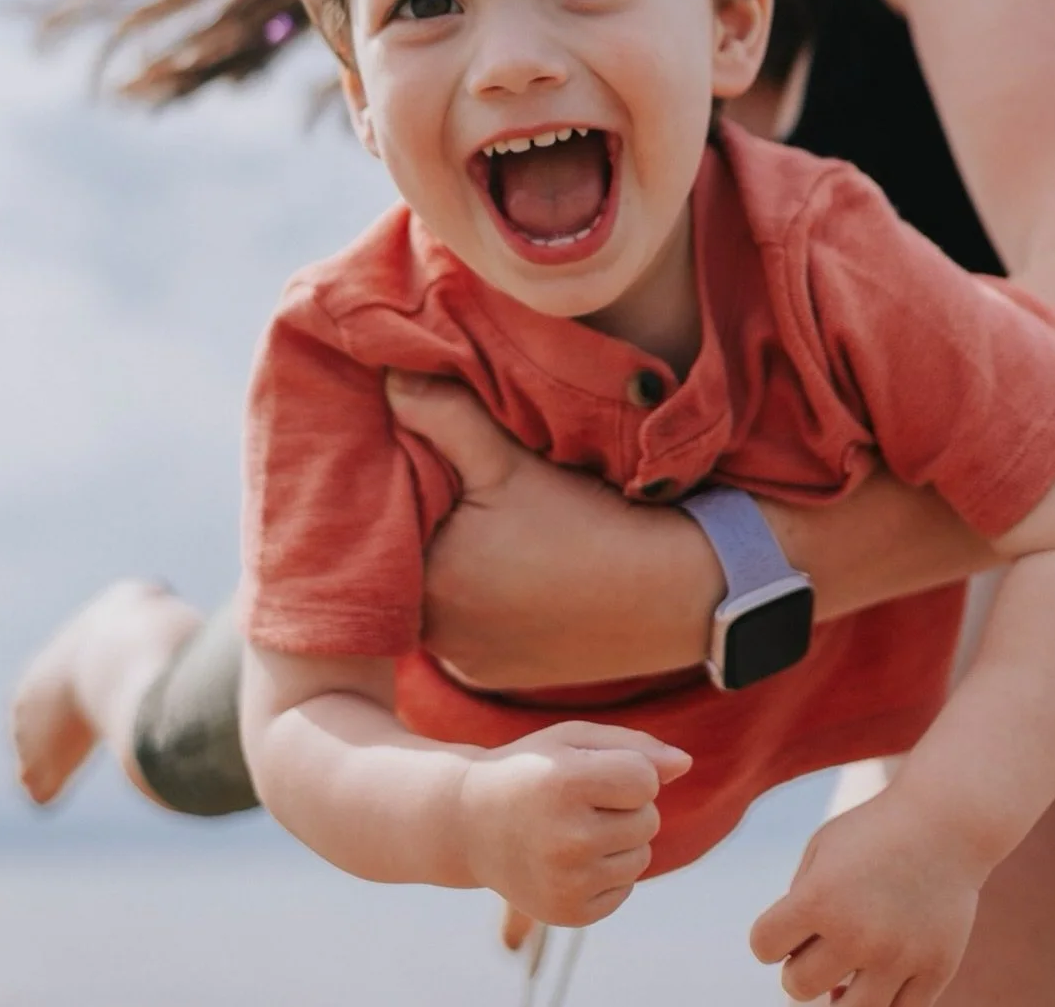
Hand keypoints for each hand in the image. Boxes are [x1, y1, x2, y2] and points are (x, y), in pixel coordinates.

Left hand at [386, 371, 718, 688]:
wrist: (673, 594)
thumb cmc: (588, 523)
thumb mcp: (510, 459)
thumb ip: (442, 415)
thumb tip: (388, 380)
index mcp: (427, 582)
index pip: (381, 527)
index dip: (391, 489)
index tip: (409, 458)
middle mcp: (436, 635)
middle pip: (404, 565)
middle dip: (416, 526)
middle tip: (439, 483)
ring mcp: (467, 660)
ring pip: (433, 599)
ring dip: (442, 565)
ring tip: (474, 525)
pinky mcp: (496, 674)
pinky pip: (464, 630)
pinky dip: (472, 599)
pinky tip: (500, 566)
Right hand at [458, 722, 690, 926]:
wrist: (469, 823)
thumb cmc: (531, 770)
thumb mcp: (572, 740)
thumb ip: (634, 745)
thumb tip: (686, 764)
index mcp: (564, 784)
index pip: (645, 780)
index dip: (628, 772)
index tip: (591, 771)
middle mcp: (566, 837)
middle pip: (649, 819)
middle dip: (624, 806)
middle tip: (577, 802)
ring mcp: (567, 881)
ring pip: (642, 856)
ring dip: (620, 839)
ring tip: (573, 828)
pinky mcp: (569, 913)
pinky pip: (625, 888)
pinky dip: (607, 871)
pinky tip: (569, 858)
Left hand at [749, 793, 985, 1006]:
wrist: (945, 823)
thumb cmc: (874, 833)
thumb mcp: (822, 849)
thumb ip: (799, 901)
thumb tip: (795, 964)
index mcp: (819, 897)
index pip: (764, 945)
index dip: (769, 939)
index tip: (785, 929)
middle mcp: (856, 933)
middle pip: (799, 987)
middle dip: (799, 972)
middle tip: (815, 951)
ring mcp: (898, 957)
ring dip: (838, 999)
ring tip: (843, 974)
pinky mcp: (935, 970)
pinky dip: (883, 1002)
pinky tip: (877, 978)